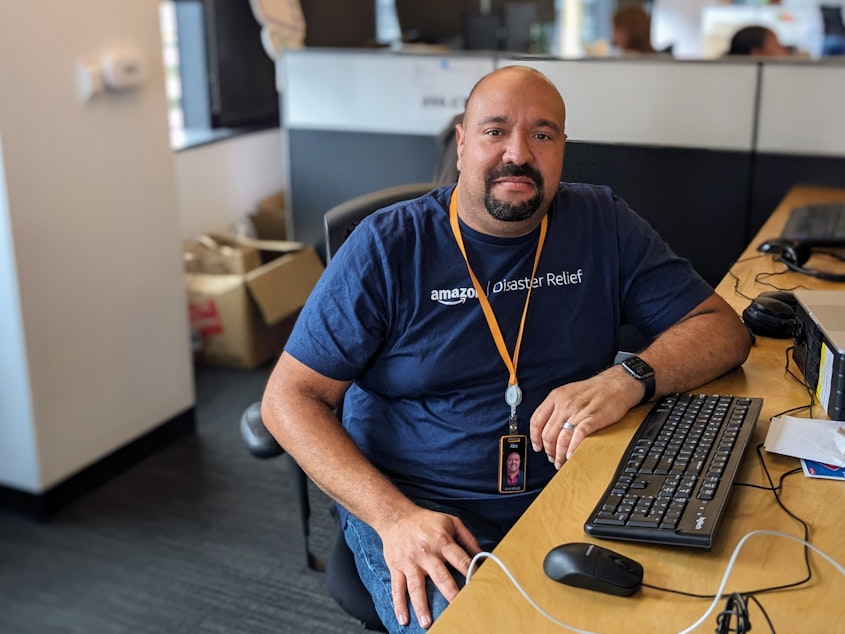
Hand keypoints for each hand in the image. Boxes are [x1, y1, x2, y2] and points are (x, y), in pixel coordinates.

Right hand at [379, 507, 481, 628]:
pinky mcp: (396, 567)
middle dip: (451, 594)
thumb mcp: (451, 522)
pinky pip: (397, 588)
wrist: (396, 516)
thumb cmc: (427, 521)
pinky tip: (403, 619)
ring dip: (422, 605)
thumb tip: (483, 555)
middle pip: (441, 576)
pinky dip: (399, 604)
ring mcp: (410, 562)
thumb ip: (468, 539)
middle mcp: (426, 553)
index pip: (461, 560)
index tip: (479, 589)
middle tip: (459, 610)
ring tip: (427, 623)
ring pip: (416, 586)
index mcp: (442, 541)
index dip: (471, 574)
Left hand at [529, 367, 641, 467]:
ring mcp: (578, 411)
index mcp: (556, 397)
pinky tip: (571, 456)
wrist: (617, 384)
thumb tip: (547, 426)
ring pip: (561, 438)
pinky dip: (572, 449)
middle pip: (548, 433)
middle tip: (552, 458)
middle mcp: (564, 404)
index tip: (537, 447)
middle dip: (548, 450)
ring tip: (561, 462)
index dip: (534, 437)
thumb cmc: (595, 390)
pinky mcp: (592, 418)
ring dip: (559, 454)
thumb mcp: (569, 392)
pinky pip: (577, 436)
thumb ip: (556, 407)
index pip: (536, 420)